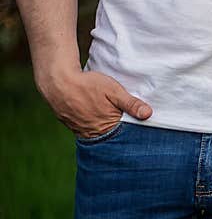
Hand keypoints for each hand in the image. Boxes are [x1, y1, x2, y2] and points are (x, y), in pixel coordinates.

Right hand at [37, 67, 151, 137]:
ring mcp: (79, 130)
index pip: (123, 137)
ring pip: (97, 133)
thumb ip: (131, 104)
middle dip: (119, 133)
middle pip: (110, 137)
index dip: (132, 134)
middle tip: (125, 125)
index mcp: (105, 128)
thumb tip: (148, 114)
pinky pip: (84, 128)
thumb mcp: (114, 91)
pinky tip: (95, 116)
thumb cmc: (87, 84)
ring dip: (105, 129)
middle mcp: (91, 133)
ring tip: (110, 120)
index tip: (140, 133)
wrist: (56, 80)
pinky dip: (92, 124)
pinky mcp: (69, 124)